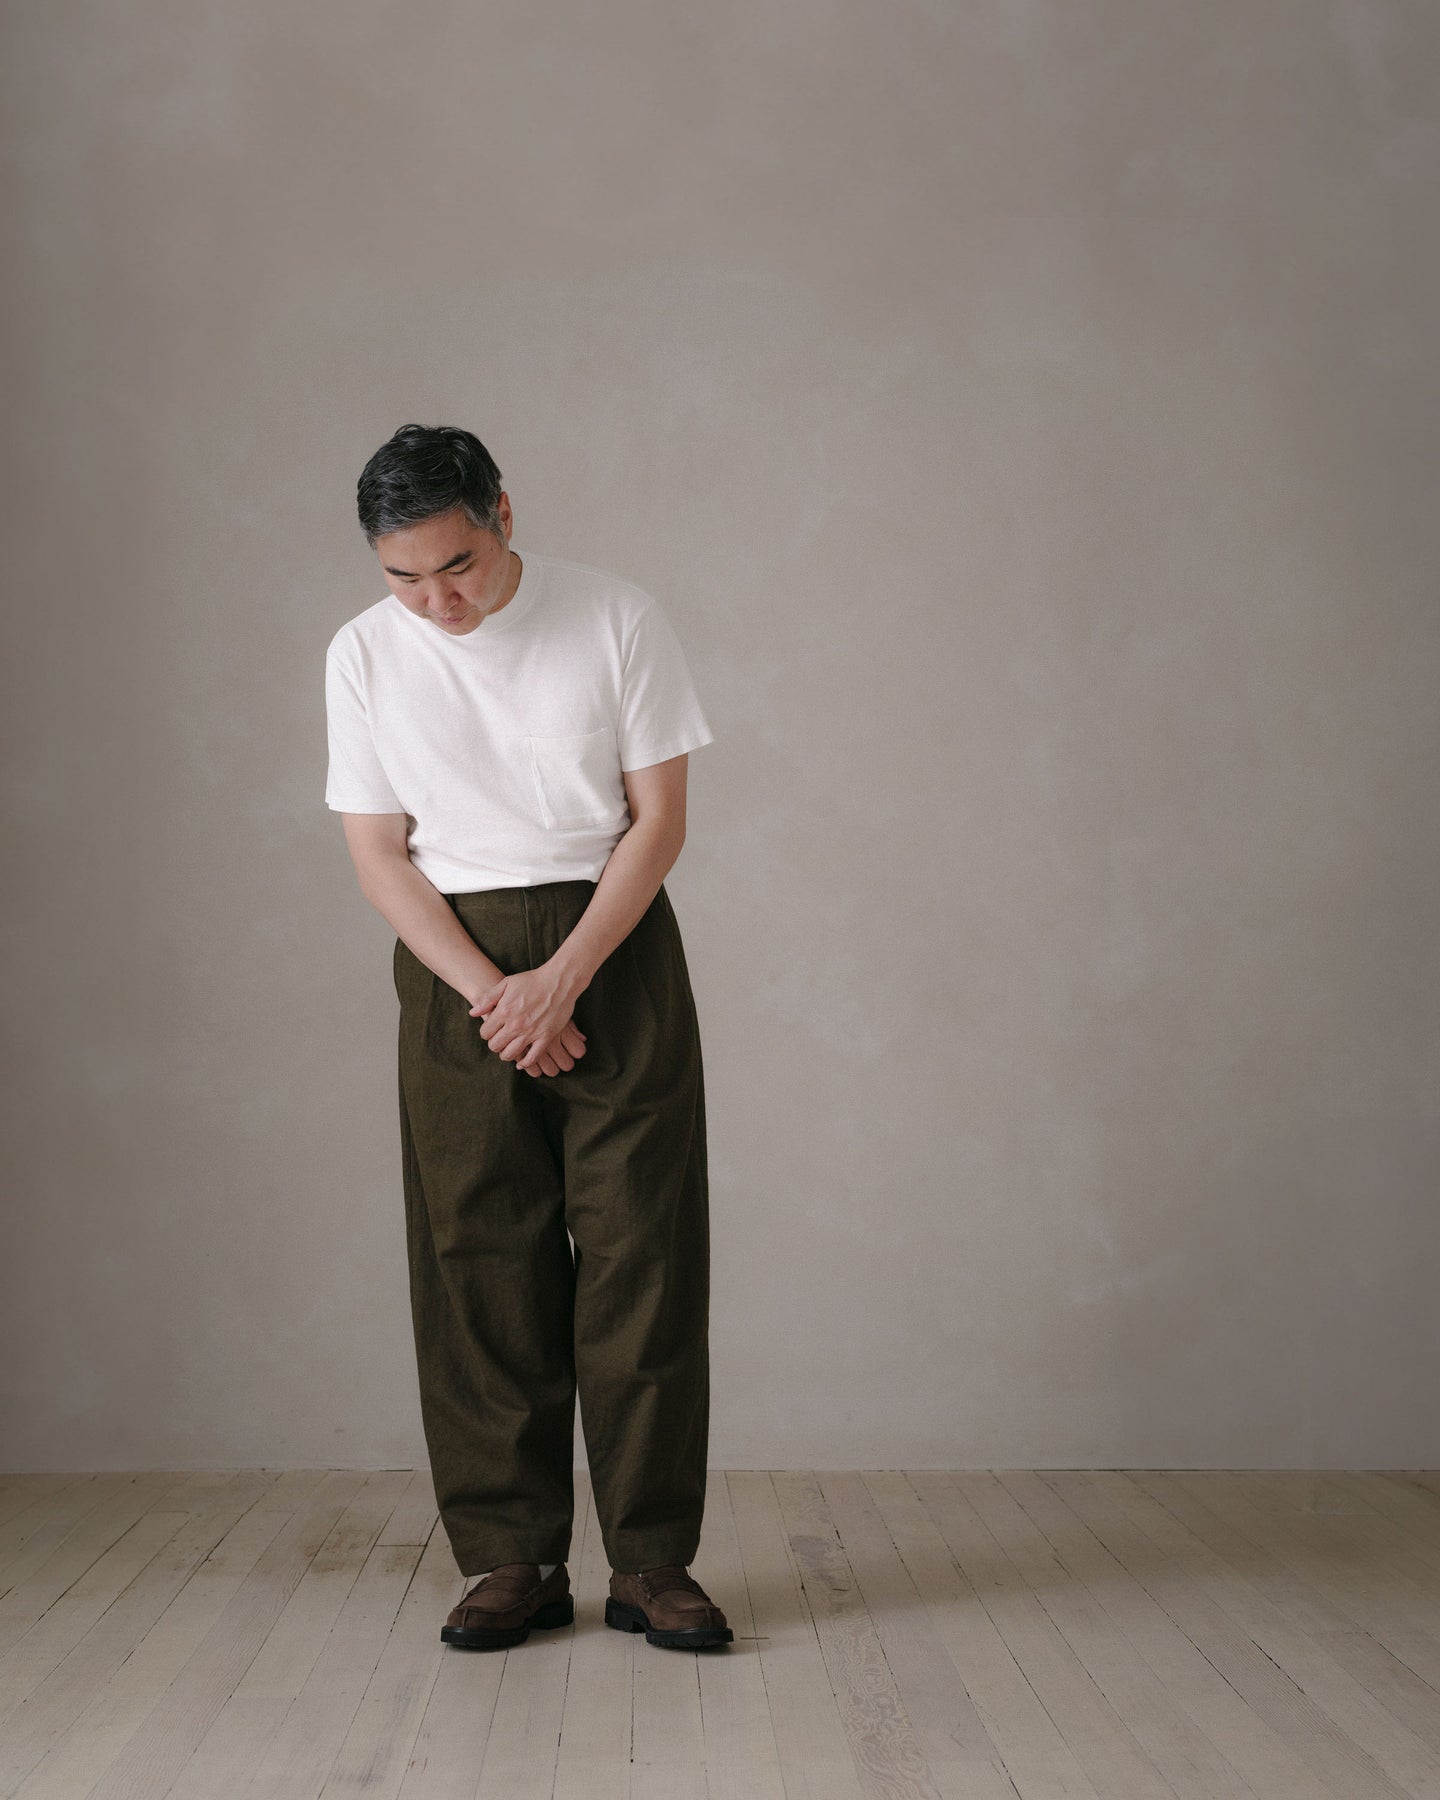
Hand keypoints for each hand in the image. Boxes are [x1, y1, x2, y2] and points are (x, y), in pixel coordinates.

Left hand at [469, 965, 588, 1077]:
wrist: (559, 981)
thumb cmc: (532, 980)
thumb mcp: (506, 983)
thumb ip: (488, 998)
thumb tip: (473, 1013)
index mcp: (504, 1011)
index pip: (485, 1033)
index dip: (486, 1033)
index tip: (492, 1030)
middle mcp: (515, 1025)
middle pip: (495, 1046)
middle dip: (495, 1044)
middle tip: (500, 1039)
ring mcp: (531, 1032)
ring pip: (511, 1055)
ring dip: (507, 1054)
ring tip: (509, 1049)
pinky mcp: (546, 1037)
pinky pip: (533, 1058)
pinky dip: (526, 1064)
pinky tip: (522, 1063)